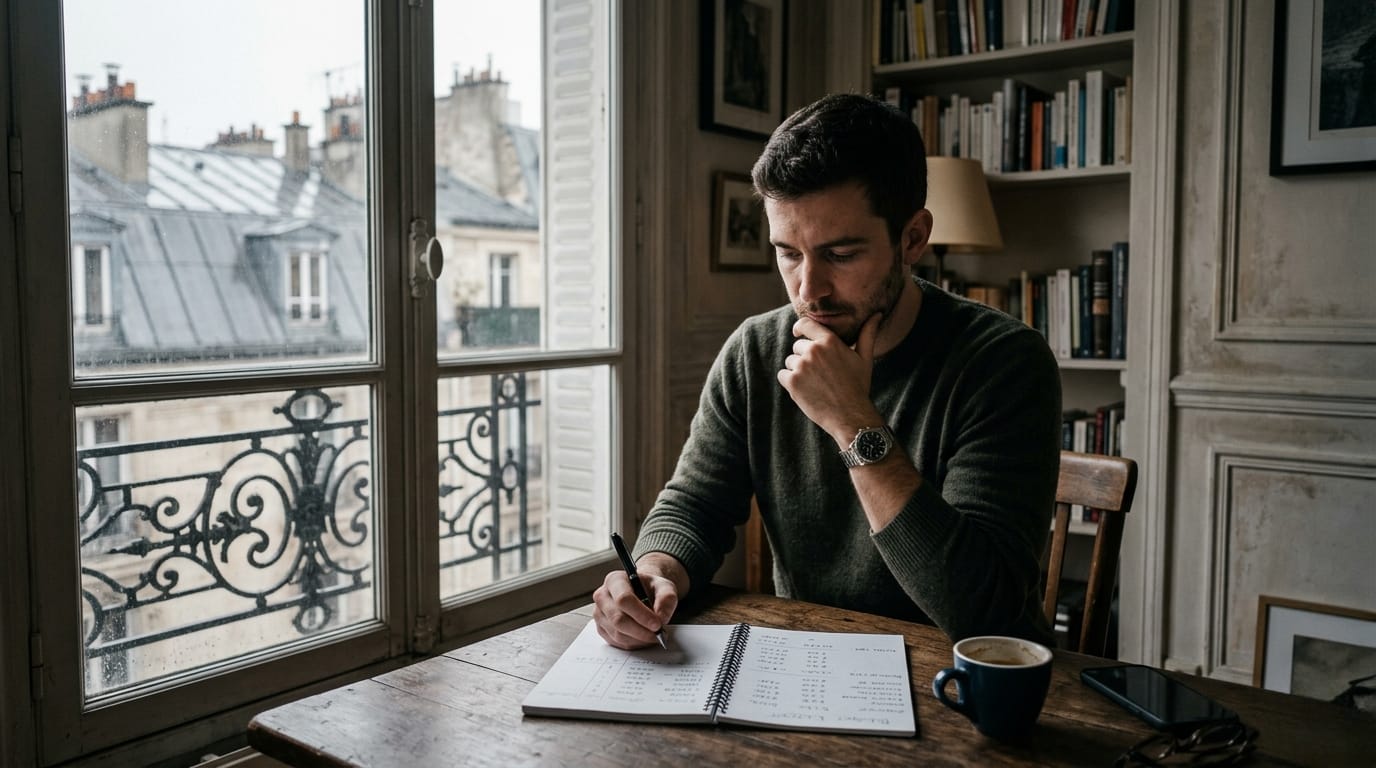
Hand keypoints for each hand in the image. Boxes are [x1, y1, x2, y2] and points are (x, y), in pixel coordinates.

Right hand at [592, 554, 683, 648]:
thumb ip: (667, 598)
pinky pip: (616, 642)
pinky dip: (633, 644)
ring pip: (617, 633)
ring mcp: (599, 614)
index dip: (641, 614)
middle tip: (658, 634)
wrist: (641, 593)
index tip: (657, 624)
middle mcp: (602, 596)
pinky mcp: (601, 628)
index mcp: (615, 580)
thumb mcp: (664, 586)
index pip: (623, 599)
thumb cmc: (649, 588)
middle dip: (641, 631)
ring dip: (639, 639)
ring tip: (653, 636)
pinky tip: (643, 638)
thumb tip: (662, 617)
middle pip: (618, 619)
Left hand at [778, 312, 884, 443]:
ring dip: (798, 371)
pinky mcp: (792, 382)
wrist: (850, 415)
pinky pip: (783, 375)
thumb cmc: (858, 386)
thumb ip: (867, 334)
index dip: (800, 328)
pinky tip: (806, 390)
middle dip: (805, 358)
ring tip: (816, 384)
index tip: (798, 333)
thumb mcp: (865, 358)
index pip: (805, 324)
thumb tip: (877, 314)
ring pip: (790, 362)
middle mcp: (814, 350)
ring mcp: (801, 366)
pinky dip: (790, 383)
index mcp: (830, 341)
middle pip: (798, 347)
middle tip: (821, 374)